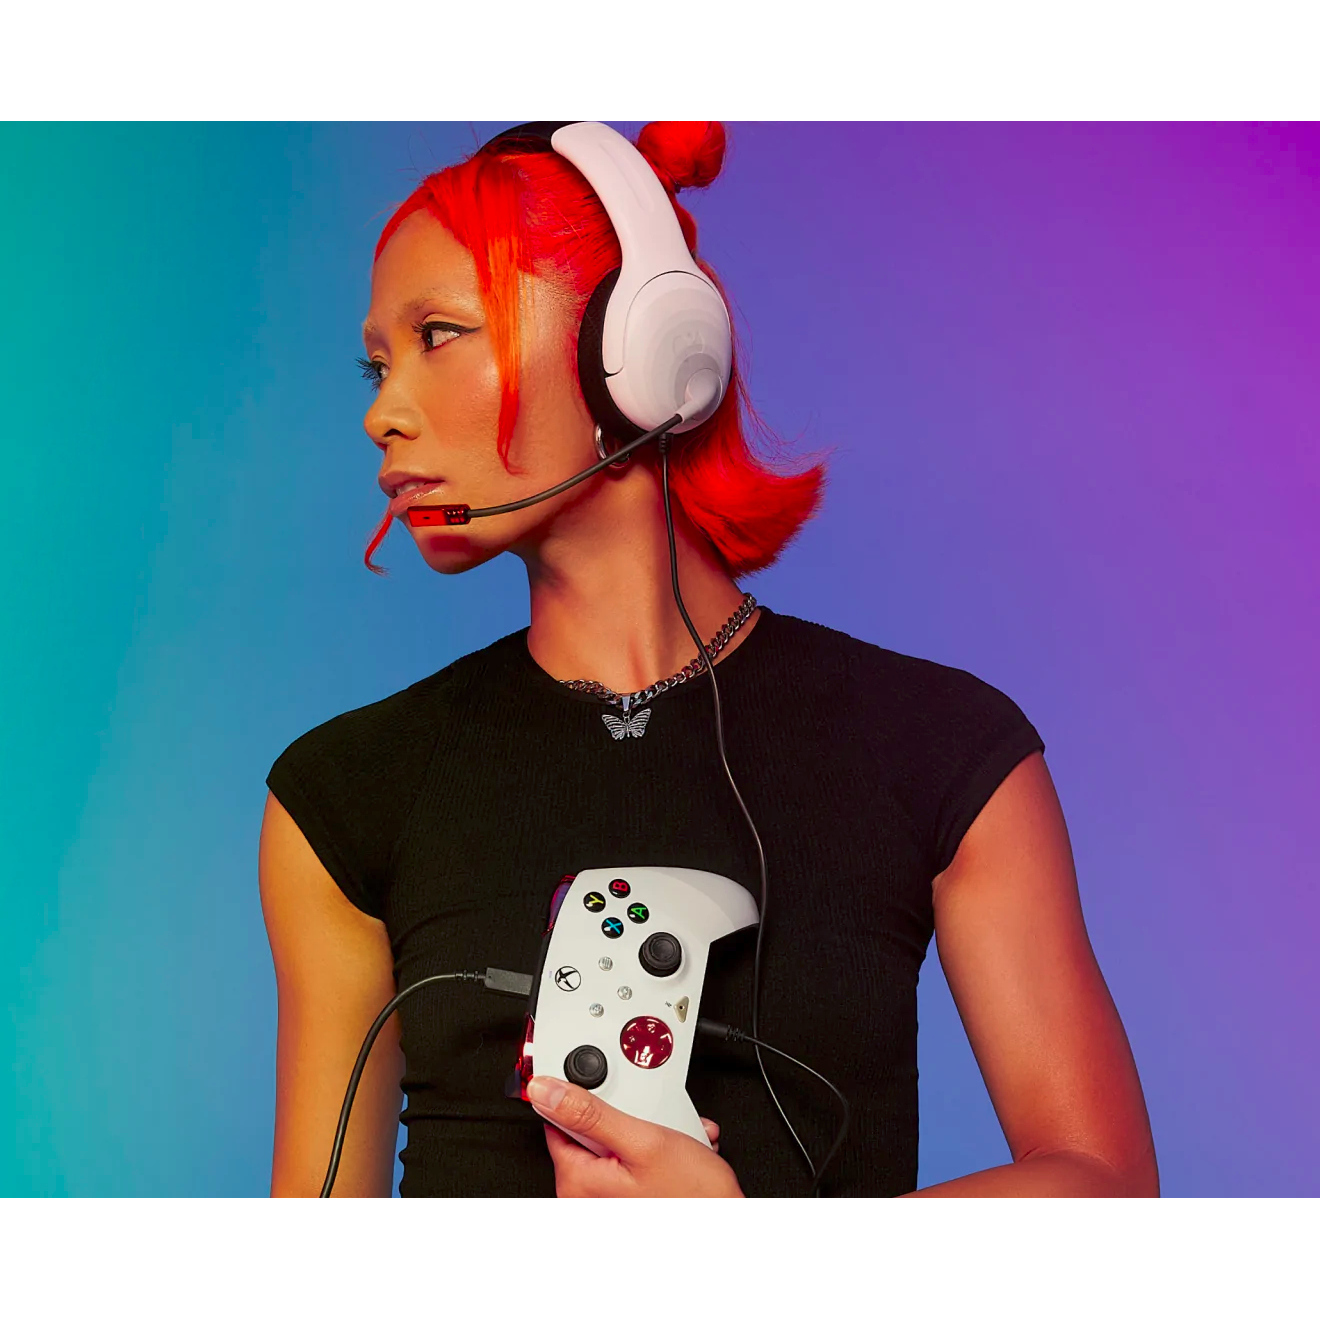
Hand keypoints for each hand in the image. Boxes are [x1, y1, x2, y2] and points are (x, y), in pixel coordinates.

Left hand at [527, 1074, 743, 1197]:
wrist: (727, 1222)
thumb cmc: (691, 1196)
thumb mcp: (642, 1140)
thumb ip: (590, 1113)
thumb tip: (545, 1090)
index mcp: (577, 1183)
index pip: (560, 1121)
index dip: (587, 1098)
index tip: (612, 1094)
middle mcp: (586, 1199)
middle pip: (593, 1132)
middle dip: (630, 1117)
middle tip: (656, 1120)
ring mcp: (607, 1202)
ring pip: (619, 1145)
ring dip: (650, 1134)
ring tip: (676, 1138)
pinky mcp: (627, 1201)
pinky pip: (633, 1164)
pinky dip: (657, 1152)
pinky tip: (678, 1152)